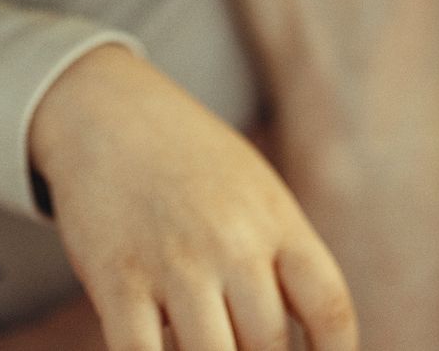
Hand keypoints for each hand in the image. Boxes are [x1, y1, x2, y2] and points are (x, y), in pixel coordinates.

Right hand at [28, 45, 354, 350]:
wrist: (108, 112)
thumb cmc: (191, 163)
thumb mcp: (254, 191)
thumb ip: (281, 256)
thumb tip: (307, 334)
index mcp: (276, 219)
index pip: (330, 306)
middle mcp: (232, 241)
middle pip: (270, 345)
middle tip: (247, 349)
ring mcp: (175, 262)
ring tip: (212, 346)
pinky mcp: (118, 279)